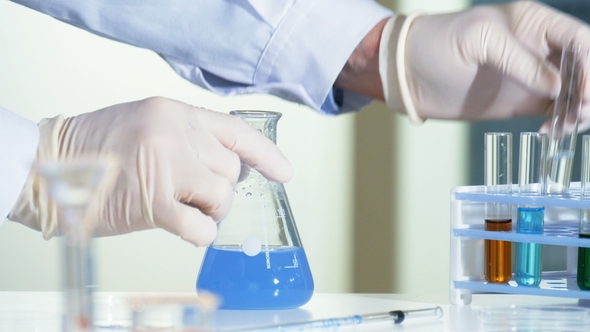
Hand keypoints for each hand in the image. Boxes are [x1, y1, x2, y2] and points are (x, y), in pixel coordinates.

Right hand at [9, 97, 292, 245]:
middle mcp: (173, 133)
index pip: (235, 131)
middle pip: (231, 170)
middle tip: (194, 197)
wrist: (49, 165)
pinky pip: (201, 226)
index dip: (265, 154)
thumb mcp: (147, 126)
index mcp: (174, 112)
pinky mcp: (153, 202)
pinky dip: (200, 233)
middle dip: (219, 190)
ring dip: (209, 211)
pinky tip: (183, 227)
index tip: (284, 173)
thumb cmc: (97, 150)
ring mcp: (164, 165)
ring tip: (181, 208)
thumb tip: (230, 170)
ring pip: (222, 196)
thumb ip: (188, 140)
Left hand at [380, 1, 589, 129]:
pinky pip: (554, 112)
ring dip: (580, 110)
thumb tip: (558, 87)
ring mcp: (530, 77)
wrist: (407, 74)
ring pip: (574, 93)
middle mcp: (537, 49)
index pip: (580, 40)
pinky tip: (551, 132)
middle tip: (581, 113)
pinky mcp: (520, 102)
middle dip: (589, 91)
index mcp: (533, 23)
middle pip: (584, 68)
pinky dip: (562, 123)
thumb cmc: (436, 45)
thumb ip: (520, 61)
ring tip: (566, 126)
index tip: (585, 92)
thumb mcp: (478, 41)